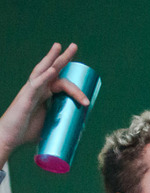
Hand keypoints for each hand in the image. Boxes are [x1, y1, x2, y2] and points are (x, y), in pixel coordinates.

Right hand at [0, 43, 90, 161]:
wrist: (10, 138)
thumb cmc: (27, 132)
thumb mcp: (50, 126)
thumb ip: (61, 123)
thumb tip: (79, 130)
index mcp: (43, 94)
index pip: (61, 83)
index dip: (76, 90)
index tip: (88, 102)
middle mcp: (37, 89)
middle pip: (52, 70)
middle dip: (63, 58)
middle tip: (74, 46)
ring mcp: (30, 91)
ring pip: (43, 71)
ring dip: (52, 58)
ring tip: (60, 47)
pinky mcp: (25, 97)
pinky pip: (36, 84)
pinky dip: (45, 76)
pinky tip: (53, 69)